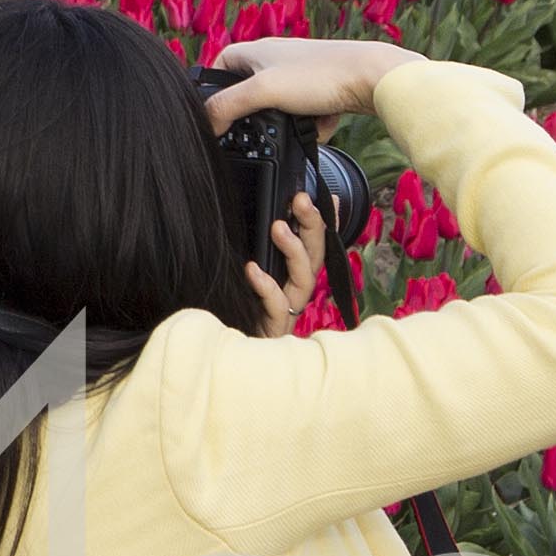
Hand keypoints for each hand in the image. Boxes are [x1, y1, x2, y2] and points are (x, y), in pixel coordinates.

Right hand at [203, 35, 409, 130]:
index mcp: (256, 51)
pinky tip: (322, 124)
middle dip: (259, 116)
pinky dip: (311, 124)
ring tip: (300, 126)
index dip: (214, 90)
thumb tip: (206, 124)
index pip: (219, 67)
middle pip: (251, 93)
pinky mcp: (322, 88)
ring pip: (280, 107)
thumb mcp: (263, 92)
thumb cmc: (321, 75)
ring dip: (288, 123)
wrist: (375, 77)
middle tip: (263, 129)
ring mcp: (301, 73)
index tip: (217, 114)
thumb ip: (228, 106)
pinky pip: (305, 114)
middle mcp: (277, 58)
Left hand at [239, 194, 335, 332]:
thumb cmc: (236, 310)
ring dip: (294, 250)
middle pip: (315, 257)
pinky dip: (267, 287)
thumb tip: (262, 216)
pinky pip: (277, 307)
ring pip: (304, 279)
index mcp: (291, 277)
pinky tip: (253, 269)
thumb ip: (256, 250)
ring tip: (278, 227)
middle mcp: (295, 294)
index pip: (314, 245)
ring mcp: (288, 312)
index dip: (324, 222)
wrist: (227, 359)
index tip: (327, 196)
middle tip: (301, 200)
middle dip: (312, 226)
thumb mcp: (246, 274)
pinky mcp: (274, 329)